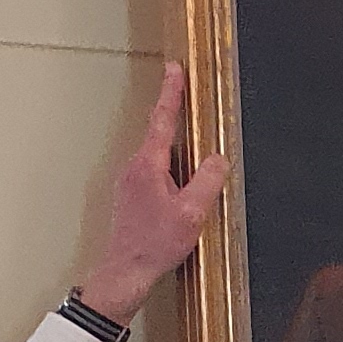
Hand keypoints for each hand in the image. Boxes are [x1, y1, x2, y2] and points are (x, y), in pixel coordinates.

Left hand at [77, 64, 228, 324]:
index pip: (163, 119)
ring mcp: (130, 182)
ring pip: (158, 157)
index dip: (172, 91)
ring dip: (176, 154)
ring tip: (194, 166)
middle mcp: (135, 168)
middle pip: (160, 134)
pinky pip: (155, 174)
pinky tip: (182, 193)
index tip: (175, 69)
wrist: (125, 272)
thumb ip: (207, 180)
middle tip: (187, 99)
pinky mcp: (131, 196)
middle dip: (175, 117)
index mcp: (149, 165)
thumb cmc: (154, 246)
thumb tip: (217, 159)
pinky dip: (170, 174)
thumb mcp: (192, 213)